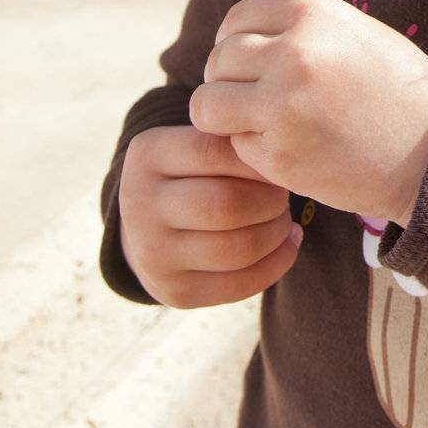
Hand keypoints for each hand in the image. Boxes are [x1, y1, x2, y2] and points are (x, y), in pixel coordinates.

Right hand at [118, 125, 300, 309]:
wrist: (150, 228)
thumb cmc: (192, 172)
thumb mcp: (194, 142)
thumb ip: (230, 135)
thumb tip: (285, 143)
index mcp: (148, 156)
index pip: (215, 152)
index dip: (257, 158)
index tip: (278, 160)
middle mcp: (140, 206)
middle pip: (227, 205)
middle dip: (271, 200)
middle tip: (284, 194)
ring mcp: (153, 255)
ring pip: (238, 248)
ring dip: (277, 232)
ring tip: (284, 219)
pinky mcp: (175, 292)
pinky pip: (240, 284)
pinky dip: (277, 262)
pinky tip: (287, 244)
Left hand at [190, 0, 427, 226]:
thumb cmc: (400, 92)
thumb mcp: (355, 35)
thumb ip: (301, 30)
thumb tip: (246, 35)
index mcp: (312, 15)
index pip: (237, 19)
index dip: (234, 41)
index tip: (244, 62)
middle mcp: (291, 53)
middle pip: (217, 59)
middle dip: (227, 80)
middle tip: (251, 99)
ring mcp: (281, 105)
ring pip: (208, 104)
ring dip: (225, 116)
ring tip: (256, 124)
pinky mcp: (278, 154)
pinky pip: (234, 145)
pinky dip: (251, 150)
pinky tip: (288, 149)